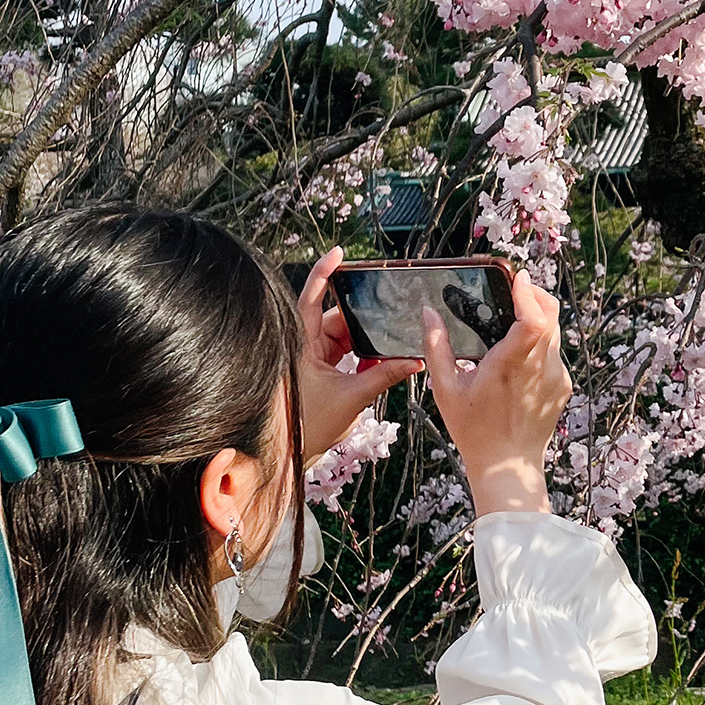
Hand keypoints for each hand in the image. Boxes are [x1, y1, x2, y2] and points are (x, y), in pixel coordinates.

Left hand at [296, 248, 421, 461]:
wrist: (290, 451)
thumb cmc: (310, 424)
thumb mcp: (354, 396)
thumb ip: (384, 375)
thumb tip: (413, 360)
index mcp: (302, 344)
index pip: (311, 299)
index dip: (324, 273)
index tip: (339, 253)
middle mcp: (304, 345)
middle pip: (337, 318)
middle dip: (364, 320)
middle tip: (390, 319)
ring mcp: (311, 357)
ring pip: (343, 335)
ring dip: (365, 341)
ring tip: (387, 347)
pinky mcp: (318, 369)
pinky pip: (343, 352)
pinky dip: (361, 355)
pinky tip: (379, 363)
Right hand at [420, 266, 567, 515]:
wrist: (508, 466)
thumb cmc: (473, 430)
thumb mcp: (445, 389)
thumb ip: (436, 347)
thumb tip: (428, 313)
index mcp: (509, 366)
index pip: (534, 320)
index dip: (529, 294)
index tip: (516, 278)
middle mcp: (539, 369)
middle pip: (551, 316)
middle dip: (536, 294)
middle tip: (516, 286)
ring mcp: (556, 377)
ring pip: (556, 332)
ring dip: (540, 317)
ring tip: (517, 313)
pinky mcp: (563, 386)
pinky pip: (556, 353)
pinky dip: (542, 342)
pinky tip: (521, 352)